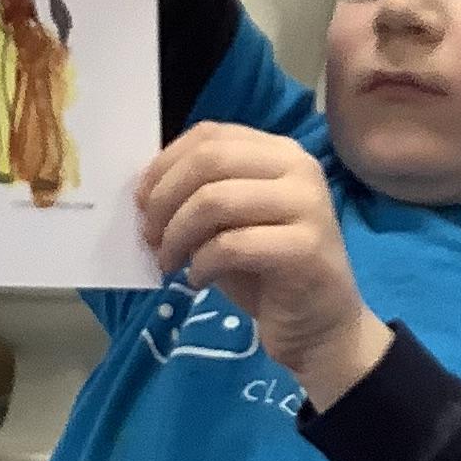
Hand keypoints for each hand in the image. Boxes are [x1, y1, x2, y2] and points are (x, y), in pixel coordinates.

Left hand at [137, 126, 391, 410]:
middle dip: (165, 199)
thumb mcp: (228, 224)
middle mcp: (298, 168)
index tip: (141, 203)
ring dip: (177, 235)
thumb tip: (145, 192)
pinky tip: (197, 281)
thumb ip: (198, 196)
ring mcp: (307, 205)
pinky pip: (232, 245)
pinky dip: (201, 264)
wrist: (319, 325)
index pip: (209, 135)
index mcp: (278, 151)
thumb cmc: (266, 272)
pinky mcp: (305, 248)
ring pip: (215, 200)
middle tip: (150, 237)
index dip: (164, 165)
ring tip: (169, 263)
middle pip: (209, 161)